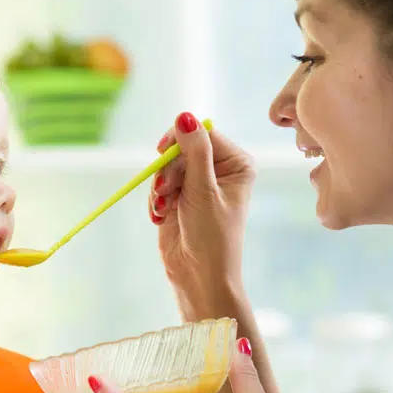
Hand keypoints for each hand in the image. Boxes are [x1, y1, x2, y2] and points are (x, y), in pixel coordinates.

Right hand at [149, 112, 255, 319]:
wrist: (199, 276)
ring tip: (163, 208)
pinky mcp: (180, 198)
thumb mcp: (202, 190)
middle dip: (168, 170)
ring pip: (166, 167)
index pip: (202, 133)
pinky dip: (156, 200)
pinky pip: (159, 185)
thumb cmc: (211, 236)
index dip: (179, 140)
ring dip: (160, 187)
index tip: (161, 153)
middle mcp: (219, 169)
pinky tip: (161, 217)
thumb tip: (185, 115)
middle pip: (181, 148)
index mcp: (236, 163)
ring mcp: (198, 184)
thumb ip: (194, 152)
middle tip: (164, 191)